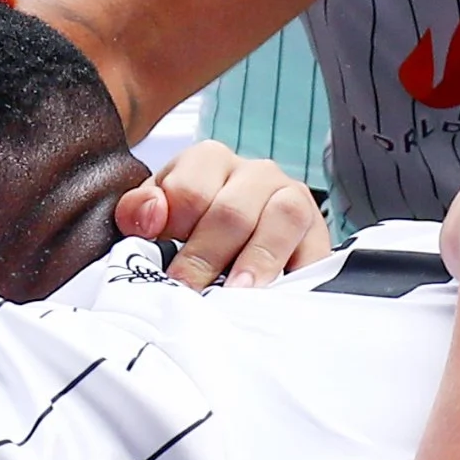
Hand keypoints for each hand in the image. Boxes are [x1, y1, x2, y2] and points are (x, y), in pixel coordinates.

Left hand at [120, 139, 329, 287]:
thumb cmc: (192, 230)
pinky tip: (276, 298)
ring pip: (283, 217)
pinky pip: (315, 251)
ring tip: (238, 292)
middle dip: (205, 257)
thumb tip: (150, 216)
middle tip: (188, 292)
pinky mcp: (319, 234)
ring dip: (258, 260)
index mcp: (211, 160)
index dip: (173, 226)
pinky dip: (296, 275)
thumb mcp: (157, 216)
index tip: (162, 257)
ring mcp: (294, 198)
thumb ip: (140, 210)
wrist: (243, 245)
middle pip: (232, 211)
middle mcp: (256, 172)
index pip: (189, 188)